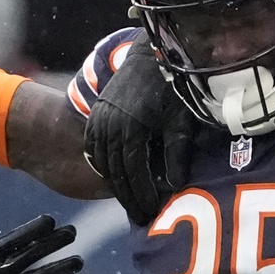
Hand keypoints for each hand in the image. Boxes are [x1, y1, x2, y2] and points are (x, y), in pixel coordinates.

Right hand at [83, 41, 200, 228]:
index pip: (134, 172)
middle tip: (140, 216)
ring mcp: (99, 120)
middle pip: (116, 172)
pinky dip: (103, 166)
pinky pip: (94, 149)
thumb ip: (177, 152)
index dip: (142, 195)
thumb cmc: (171, 87)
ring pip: (104, 162)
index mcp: (132, 127)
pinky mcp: (95, 115)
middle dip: (128, 197)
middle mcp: (111, 125)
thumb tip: (175, 185)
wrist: (149, 56)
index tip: (150, 214)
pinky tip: (114, 178)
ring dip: (115, 184)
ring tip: (129, 202)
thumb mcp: (180, 120)